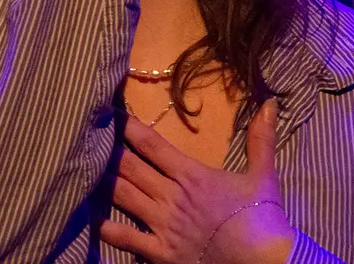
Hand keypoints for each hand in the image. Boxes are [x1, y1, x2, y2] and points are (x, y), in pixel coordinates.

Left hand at [98, 100, 295, 263]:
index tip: (110, 114)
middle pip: (130, 168)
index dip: (128, 128)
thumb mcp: (263, 175)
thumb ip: (261, 139)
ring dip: (104, 183)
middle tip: (87, 136)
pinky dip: (108, 228)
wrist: (266, 262)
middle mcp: (172, 197)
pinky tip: (93, 219)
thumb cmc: (264, 219)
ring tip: (82, 168)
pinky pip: (128, 239)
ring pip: (125, 197)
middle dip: (108, 151)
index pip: (152, 145)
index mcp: (192, 175)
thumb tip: (271, 104)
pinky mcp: (162, 253)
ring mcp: (164, 226)